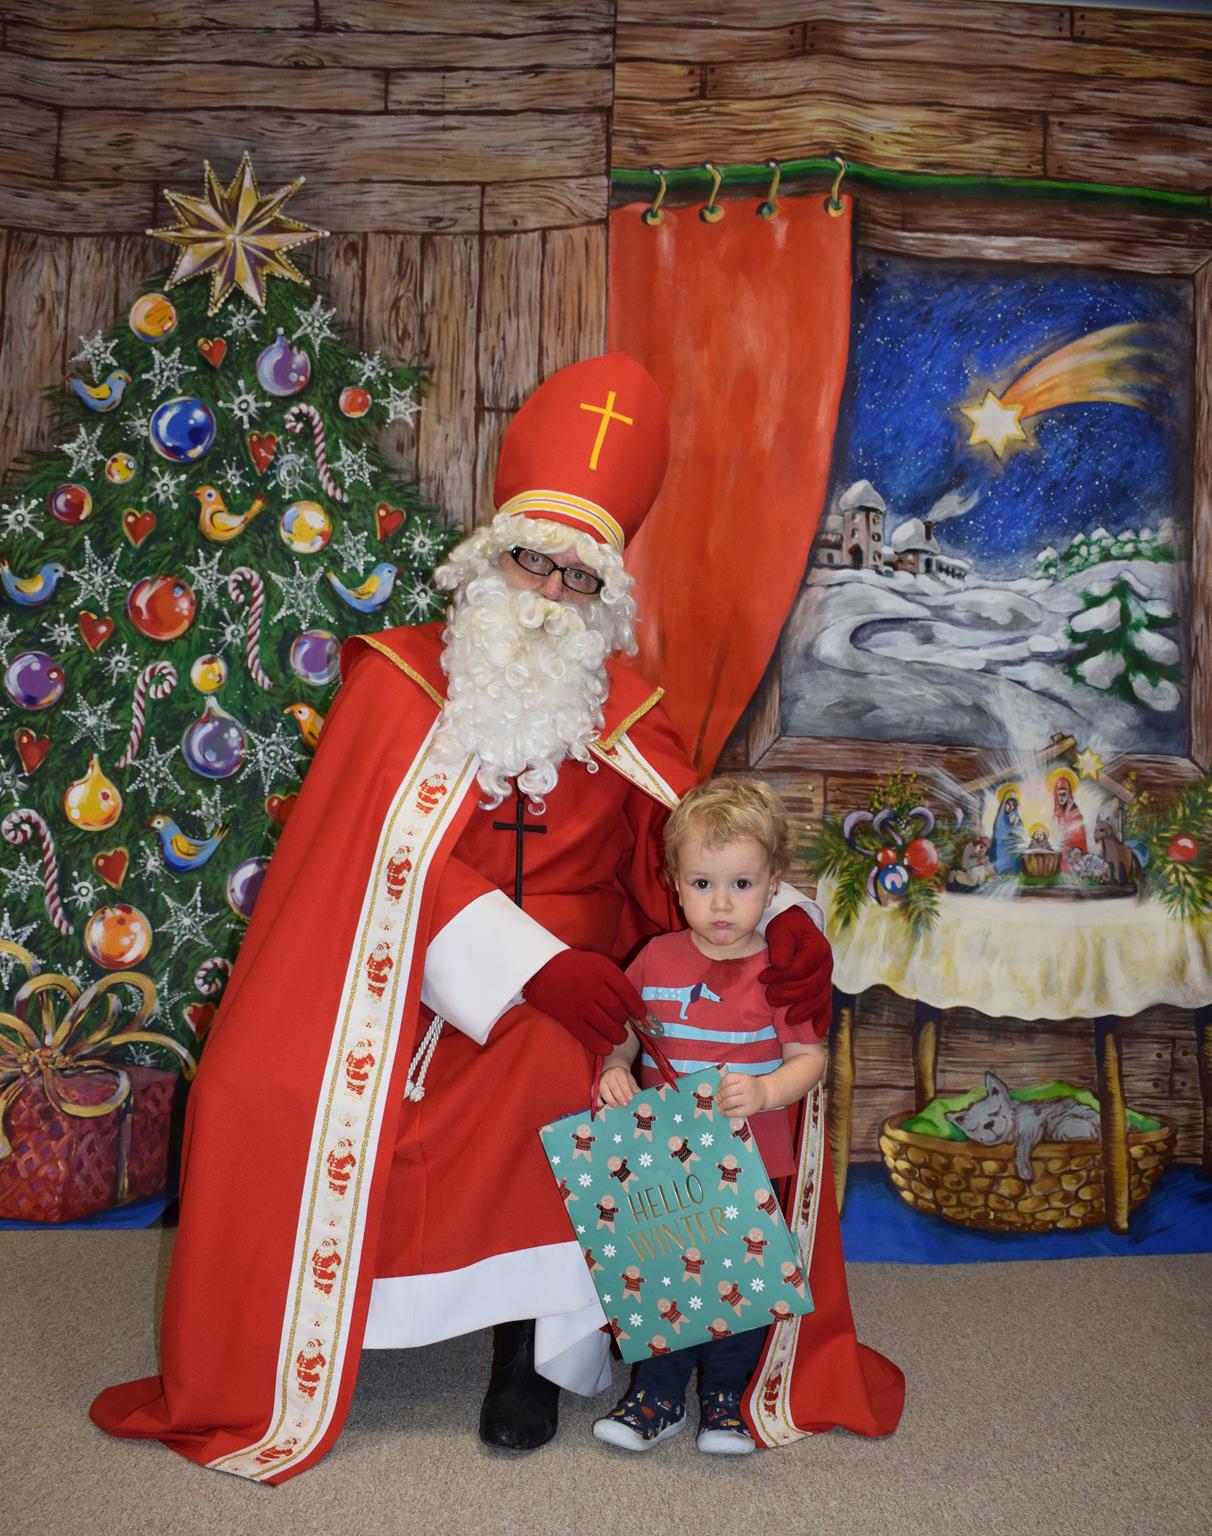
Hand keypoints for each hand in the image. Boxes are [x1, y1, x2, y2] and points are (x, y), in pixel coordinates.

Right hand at [522, 948, 641, 1053]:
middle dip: (625, 1022)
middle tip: (624, 1025)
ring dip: (617, 1035)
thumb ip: (614, 978)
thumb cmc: (574, 966)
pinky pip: (589, 1036)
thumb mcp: (597, 962)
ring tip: (618, 1036)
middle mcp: (593, 987)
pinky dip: (601, 1045)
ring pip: (607, 1026)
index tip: (640, 1014)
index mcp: (603, 970)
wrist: (541, 968)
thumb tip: (634, 1001)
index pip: (627, 992)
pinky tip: (607, 1047)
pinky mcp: (569, 1018)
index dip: (637, 1007)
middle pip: (618, 1011)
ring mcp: (580, 1004)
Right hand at [598, 1065, 638, 1108]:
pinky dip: (598, 1102)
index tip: (631, 1098)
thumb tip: (640, 1096)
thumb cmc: (623, 1078)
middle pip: (613, 1087)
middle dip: (619, 1097)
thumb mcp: (630, 1079)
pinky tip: (603, 1107)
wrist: (611, 1070)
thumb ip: (634, 1087)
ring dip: (610, 1100)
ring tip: (616, 1106)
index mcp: (618, 1072)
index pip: (622, 1081)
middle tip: (625, 1105)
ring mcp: (600, 1082)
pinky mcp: (594, 1088)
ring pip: (603, 1091)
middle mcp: (608, 1076)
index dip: (626, 1090)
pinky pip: (595, 1095)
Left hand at [717, 1071, 768, 1117]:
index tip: (718, 1089)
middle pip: (727, 1091)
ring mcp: (748, 1099)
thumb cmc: (749, 1086)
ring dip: (721, 1105)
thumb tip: (716, 1095)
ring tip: (719, 1107)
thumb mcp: (742, 1078)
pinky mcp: (749, 1110)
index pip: (727, 1079)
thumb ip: (730, 1082)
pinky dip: (726, 1113)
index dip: (720, 1085)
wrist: (765, 1094)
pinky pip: (735, 1112)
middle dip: (719, 1096)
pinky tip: (724, 1113)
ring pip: (729, 1102)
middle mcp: (746, 1087)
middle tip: (717, 1099)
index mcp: (743, 1078)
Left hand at [760, 906, 832, 1032]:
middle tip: (768, 996)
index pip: (799, 970)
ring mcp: (827, 978)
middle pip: (810, 988)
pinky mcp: (824, 987)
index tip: (762, 977)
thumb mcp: (780, 929)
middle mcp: (826, 965)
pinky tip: (816, 1033)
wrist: (801, 928)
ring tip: (786, 1019)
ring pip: (819, 1000)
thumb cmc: (788, 928)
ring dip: (803, 1012)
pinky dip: (821, 1019)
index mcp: (817, 949)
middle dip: (787, 995)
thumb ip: (780, 945)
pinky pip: (826, 1005)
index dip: (779, 977)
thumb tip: (780, 965)